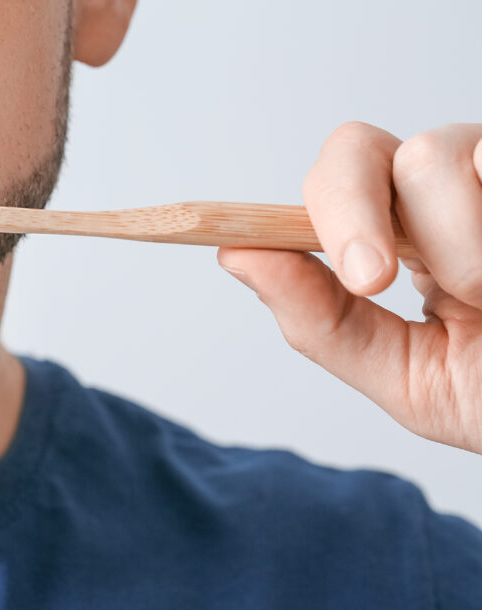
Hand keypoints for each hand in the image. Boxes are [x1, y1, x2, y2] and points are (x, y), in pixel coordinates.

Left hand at [217, 122, 481, 453]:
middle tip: (377, 280)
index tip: (311, 261)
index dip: (311, 208)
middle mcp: (444, 197)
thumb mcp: (409, 379)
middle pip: (359, 149)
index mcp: (398, 242)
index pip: (331, 186)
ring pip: (434, 152)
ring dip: (453, 242)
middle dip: (352, 214)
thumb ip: (323, 322)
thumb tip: (236, 256)